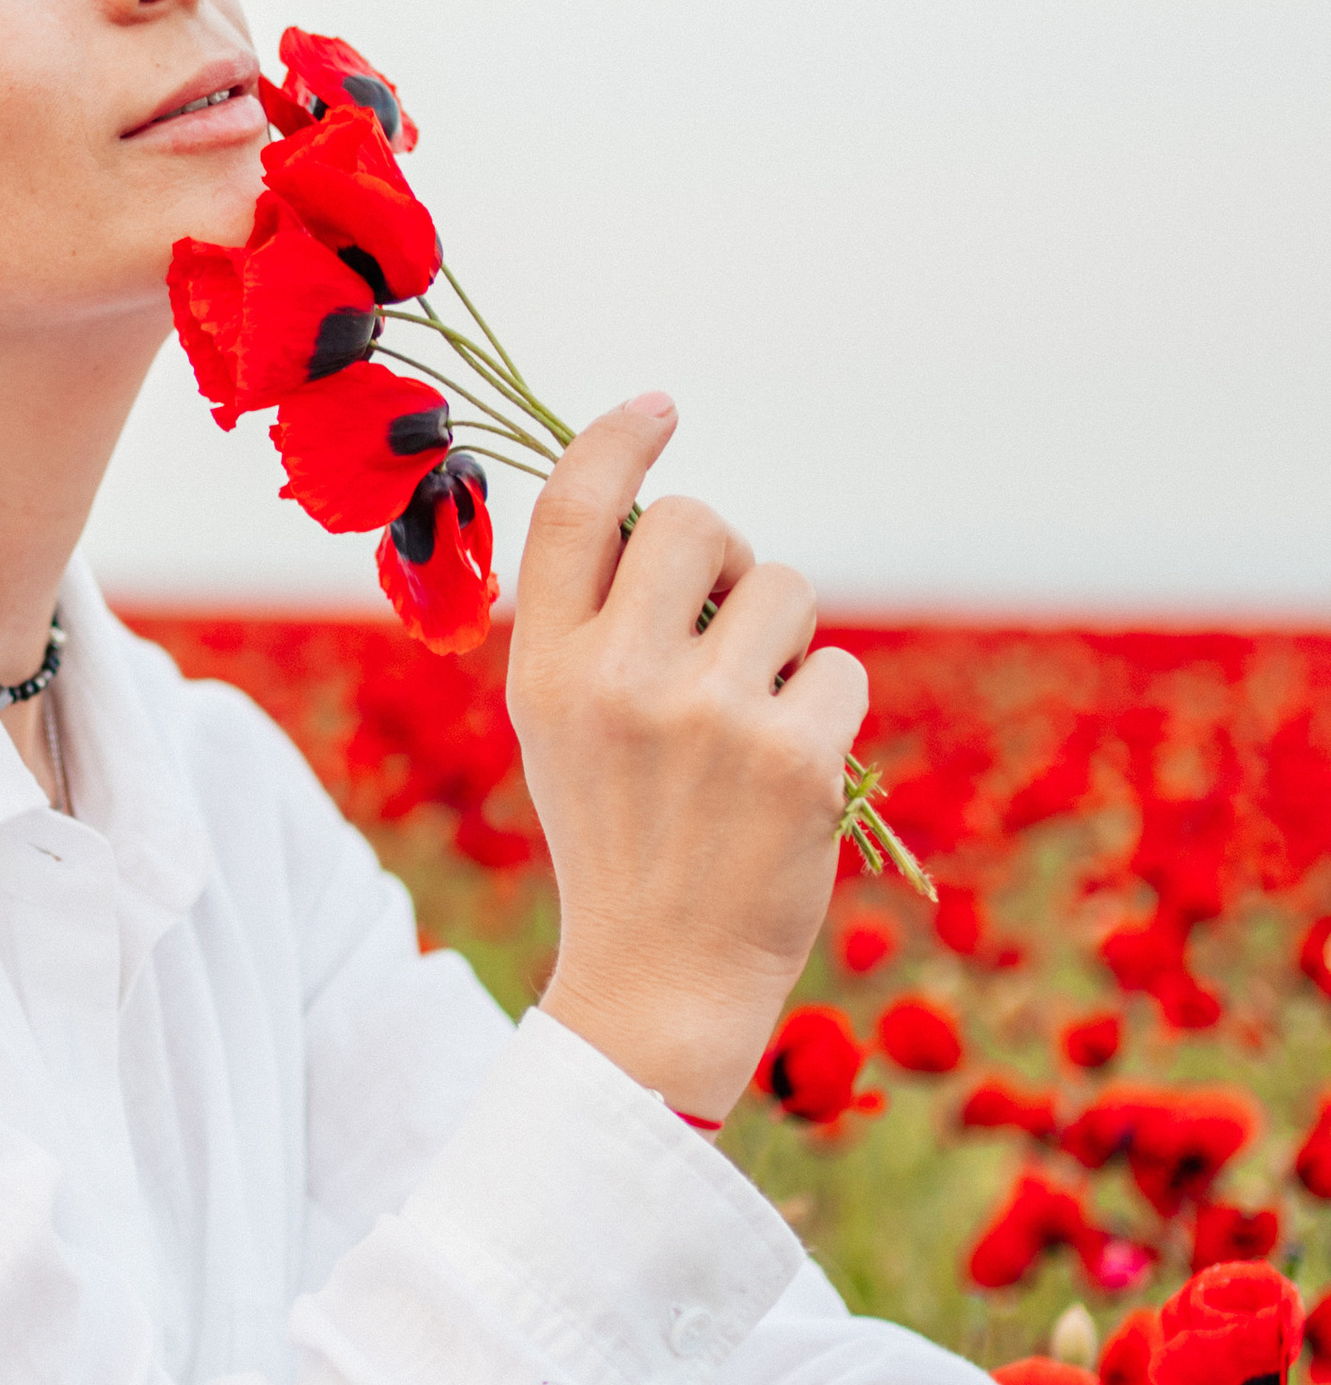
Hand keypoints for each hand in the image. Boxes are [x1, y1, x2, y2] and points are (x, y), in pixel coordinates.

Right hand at [509, 393, 868, 1122]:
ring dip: (784, 637)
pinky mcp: (794, 757)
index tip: (659, 409)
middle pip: (693, 523)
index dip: (617, 439)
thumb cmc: (617, 837)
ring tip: (753, 714)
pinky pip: (839, 666)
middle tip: (724, 610)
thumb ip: (589, 626)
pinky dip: (827, 708)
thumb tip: (654, 511)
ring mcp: (710, 716)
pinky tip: (792, 770)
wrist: (661, 976)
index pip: (569, 508)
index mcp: (545, 668)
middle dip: (724, 551)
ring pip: (785, 588)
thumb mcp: (559, 728)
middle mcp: (619, 679)